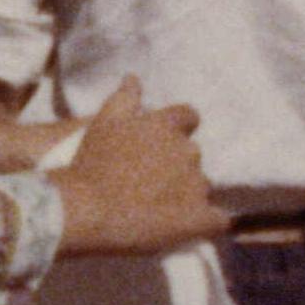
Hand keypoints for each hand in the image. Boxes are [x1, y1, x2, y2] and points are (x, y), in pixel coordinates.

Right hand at [49, 82, 223, 262]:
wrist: (88, 209)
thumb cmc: (92, 162)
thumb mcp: (104, 120)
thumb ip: (124, 97)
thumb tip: (134, 78)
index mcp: (168, 126)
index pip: (189, 116)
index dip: (178, 129)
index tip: (162, 143)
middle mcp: (189, 152)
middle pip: (192, 155)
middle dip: (176, 166)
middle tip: (148, 182)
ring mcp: (196, 186)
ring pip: (201, 186)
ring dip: (186, 194)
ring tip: (159, 210)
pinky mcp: (198, 218)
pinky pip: (216, 220)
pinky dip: (207, 222)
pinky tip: (191, 226)